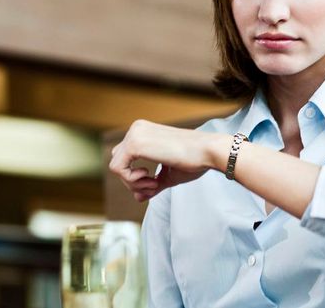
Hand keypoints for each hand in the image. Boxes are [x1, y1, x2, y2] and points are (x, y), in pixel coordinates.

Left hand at [108, 119, 226, 201]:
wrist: (208, 151)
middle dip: (133, 181)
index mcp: (143, 131)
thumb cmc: (194, 161)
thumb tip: (137, 197)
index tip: (155, 183)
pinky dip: (132, 181)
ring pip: (116, 167)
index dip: (135, 177)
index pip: (125, 158)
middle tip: (154, 186)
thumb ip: (151, 184)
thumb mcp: (168, 174)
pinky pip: (118, 169)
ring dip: (133, 183)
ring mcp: (134, 134)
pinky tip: (151, 179)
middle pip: (118, 162)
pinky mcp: (135, 144)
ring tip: (154, 183)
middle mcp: (136, 128)